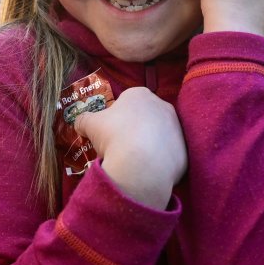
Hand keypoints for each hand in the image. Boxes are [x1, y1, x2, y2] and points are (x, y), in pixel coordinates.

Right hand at [74, 87, 185, 208]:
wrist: (141, 163)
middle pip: (146, 116)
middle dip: (135, 129)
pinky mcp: (184, 149)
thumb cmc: (114, 135)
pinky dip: (160, 161)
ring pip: (160, 135)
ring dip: (149, 144)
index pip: (127, 101)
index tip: (110, 131)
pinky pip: (170, 154)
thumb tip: (78, 123)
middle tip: (122, 146)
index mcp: (139, 94)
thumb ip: (83, 120)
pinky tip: (148, 170)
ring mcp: (177, 127)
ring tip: (135, 160)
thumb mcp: (89, 125)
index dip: (117, 116)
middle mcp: (162, 105)